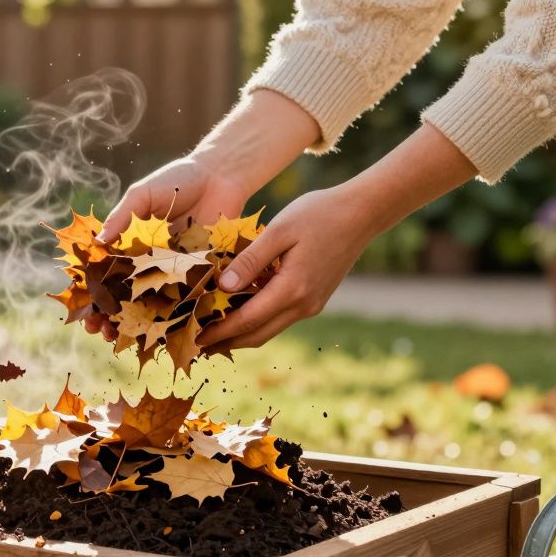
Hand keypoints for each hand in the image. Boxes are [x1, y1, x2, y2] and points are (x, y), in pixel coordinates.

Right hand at [82, 158, 249, 338]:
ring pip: (152, 307)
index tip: (84, 312)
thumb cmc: (177, 181)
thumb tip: (98, 242)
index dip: (92, 296)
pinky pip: (186, 302)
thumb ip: (122, 216)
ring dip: (136, 327)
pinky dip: (176, 320)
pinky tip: (163, 335)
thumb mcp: (143, 195)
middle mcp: (149, 264)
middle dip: (109, 319)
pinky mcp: (200, 277)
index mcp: (130, 247)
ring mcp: (174, 274)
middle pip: (124, 299)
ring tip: (123, 340)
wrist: (221, 177)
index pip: (105, 276)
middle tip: (99, 333)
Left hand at [197, 124, 478, 351]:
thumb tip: (223, 287)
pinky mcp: (314, 299)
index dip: (218, 332)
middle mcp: (303, 305)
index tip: (194, 337)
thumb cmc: (318, 214)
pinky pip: (280, 319)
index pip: (247, 321)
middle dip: (225, 342)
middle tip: (195, 343)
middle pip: (257, 335)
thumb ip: (251, 260)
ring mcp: (311, 305)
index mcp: (292, 289)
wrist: (362, 214)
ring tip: (212, 333)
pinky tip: (238, 314)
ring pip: (269, 331)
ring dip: (240, 335)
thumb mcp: (280, 230)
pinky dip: (257, 322)